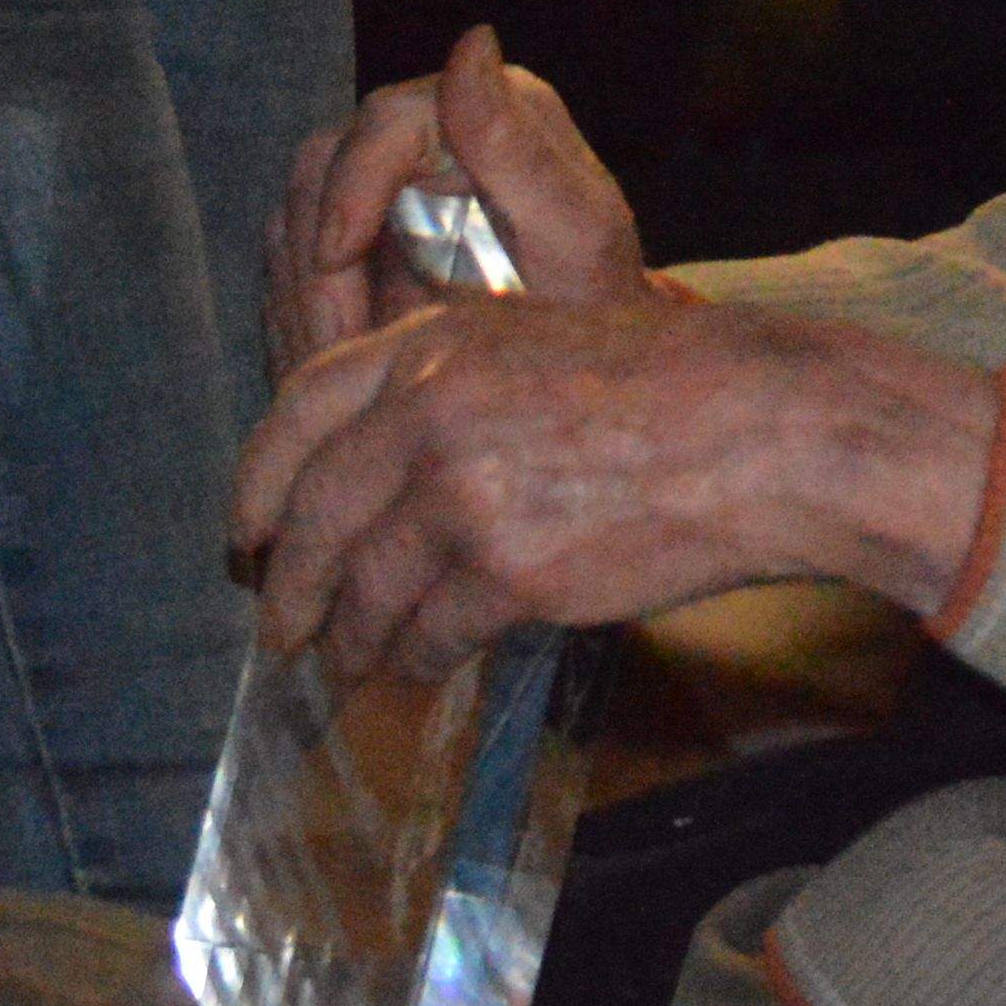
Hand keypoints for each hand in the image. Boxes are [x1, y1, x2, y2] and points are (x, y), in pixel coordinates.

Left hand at [228, 291, 993, 681]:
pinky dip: (415, 660)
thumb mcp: (537, 337)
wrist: (759, 430)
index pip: (298, 411)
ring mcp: (465, 494)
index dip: (260, 481)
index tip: (246, 531)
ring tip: (352, 662)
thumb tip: (374, 472)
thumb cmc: (666, 386)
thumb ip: (445, 385)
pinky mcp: (508, 571)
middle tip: (279, 626)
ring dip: (351, 638)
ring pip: (366, 588)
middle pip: (317, 516)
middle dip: (289, 584)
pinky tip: (422, 668)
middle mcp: (432, 412)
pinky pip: (429, 634)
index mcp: (435, 344)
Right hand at [272, 22, 651, 374]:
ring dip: (307, 297)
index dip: (352, 185)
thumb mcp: (574, 232)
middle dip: (322, 264)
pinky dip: (305, 315)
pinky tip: (337, 364)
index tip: (341, 254)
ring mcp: (383, 182)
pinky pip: (294, 266)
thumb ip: (518, 145)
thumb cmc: (595, 298)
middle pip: (321, 168)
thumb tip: (473, 40)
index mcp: (485, 108)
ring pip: (294, 219)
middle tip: (339, 348)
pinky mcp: (354, 238)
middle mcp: (426, 131)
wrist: (580, 367)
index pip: (384, 121)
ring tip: (343, 366)